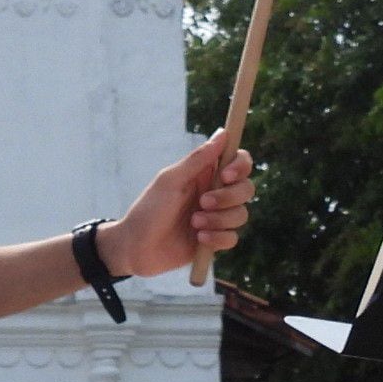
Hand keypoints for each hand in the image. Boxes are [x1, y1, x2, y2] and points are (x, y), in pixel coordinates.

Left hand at [106, 138, 254, 278]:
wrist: (136, 248)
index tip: (225, 175)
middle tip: (203, 202)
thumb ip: (198, 159)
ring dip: (219, 219)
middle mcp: (215, 193)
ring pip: (241, 214)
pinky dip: (218, 238)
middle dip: (228, 197)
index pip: (239, 161)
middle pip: (246, 188)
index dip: (240, 166)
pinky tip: (198, 238)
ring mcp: (216, 217)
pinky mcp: (214, 239)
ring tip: (194, 223)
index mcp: (205, 174)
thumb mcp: (171, 181)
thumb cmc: (149, 210)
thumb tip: (222, 133)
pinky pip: (232, 237)